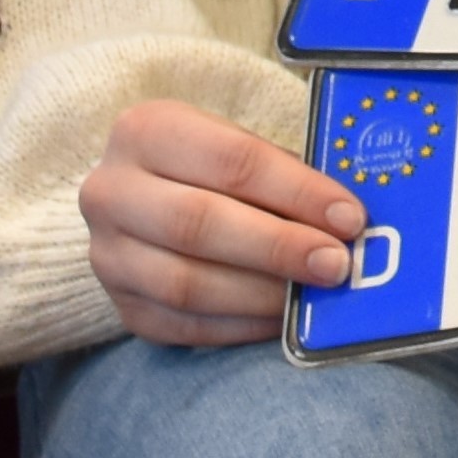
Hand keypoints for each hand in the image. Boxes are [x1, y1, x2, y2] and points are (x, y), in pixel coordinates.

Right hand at [80, 99, 366, 347]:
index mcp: (146, 130)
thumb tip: (349, 221)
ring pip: (185, 284)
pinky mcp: (121, 306)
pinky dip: (239, 326)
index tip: (349, 218)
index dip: (296, 192)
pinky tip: (282, 320)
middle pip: (199, 223)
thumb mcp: (238, 144)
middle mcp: (111, 191)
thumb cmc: (212, 167)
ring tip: (313, 296)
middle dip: (278, 247)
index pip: (231, 160)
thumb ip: (284, 175)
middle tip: (335, 264)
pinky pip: (182, 326)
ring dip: (260, 295)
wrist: (143, 198)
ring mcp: (107, 255)